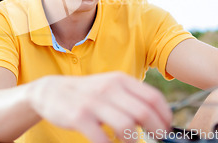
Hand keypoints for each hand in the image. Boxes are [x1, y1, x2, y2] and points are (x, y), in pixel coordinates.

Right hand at [28, 71, 171, 142]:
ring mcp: (94, 102)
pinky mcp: (79, 116)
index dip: (165, 116)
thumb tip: (157, 116)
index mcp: (120, 80)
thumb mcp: (110, 87)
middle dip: (156, 130)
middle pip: (144, 112)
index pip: (153, 97)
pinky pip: (102, 138)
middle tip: (156, 139)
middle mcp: (109, 88)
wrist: (51, 91)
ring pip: (126, 125)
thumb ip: (131, 97)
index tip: (166, 128)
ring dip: (133, 141)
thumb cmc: (87, 93)